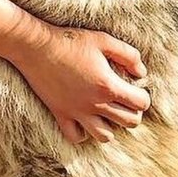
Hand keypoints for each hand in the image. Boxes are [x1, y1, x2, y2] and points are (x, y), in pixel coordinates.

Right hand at [11, 23, 150, 143]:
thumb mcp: (103, 39)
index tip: (134, 87)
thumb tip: (141, 73)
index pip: (141, 104)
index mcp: (108, 86)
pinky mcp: (60, 113)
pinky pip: (76, 137)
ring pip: (105, 136)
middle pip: (129, 122)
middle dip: (132, 111)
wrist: (35, 46)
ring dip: (111, 125)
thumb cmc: (69, 41)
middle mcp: (94, 104)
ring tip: (106, 111)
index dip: (142, 96)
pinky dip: (83, 133)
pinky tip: (84, 118)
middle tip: (122, 98)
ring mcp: (76, 112)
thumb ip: (128, 55)